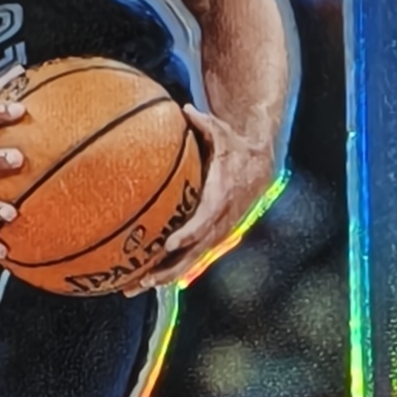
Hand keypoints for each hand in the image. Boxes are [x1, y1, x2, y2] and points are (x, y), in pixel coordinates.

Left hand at [131, 103, 278, 291]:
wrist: (259, 165)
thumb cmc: (235, 147)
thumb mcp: (222, 132)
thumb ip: (204, 123)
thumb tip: (184, 108)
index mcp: (222, 195)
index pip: (206, 219)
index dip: (188, 233)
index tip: (169, 243)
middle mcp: (222, 219)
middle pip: (195, 250)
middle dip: (170, 267)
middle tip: (144, 278)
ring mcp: (219, 231)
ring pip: (192, 260)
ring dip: (166, 276)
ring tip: (137, 287)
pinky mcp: (215, 236)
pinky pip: (193, 257)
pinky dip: (174, 271)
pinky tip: (150, 281)